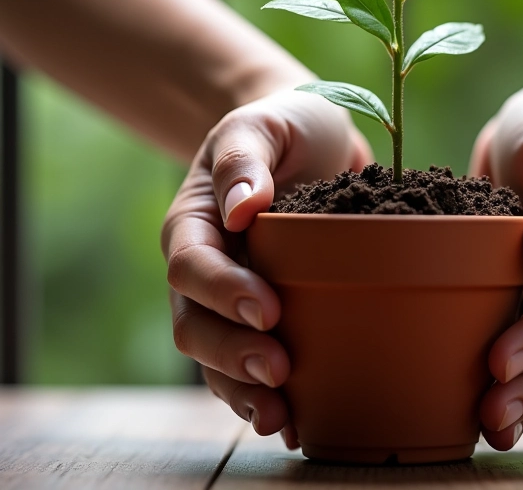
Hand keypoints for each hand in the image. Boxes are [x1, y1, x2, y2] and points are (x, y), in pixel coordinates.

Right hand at [161, 89, 370, 446]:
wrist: (312, 142)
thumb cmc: (285, 127)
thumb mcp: (263, 124)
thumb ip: (246, 158)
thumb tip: (240, 208)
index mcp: (196, 220)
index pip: (192, 265)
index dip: (222, 291)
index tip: (269, 308)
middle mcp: (207, 265)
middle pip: (194, 323)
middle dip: (231, 352)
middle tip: (279, 369)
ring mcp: (231, 294)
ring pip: (215, 356)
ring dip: (242, 388)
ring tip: (281, 416)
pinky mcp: (263, 312)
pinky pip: (249, 360)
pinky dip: (262, 391)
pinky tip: (293, 418)